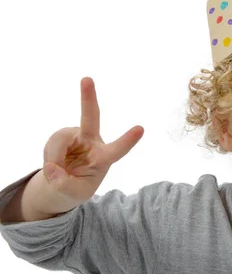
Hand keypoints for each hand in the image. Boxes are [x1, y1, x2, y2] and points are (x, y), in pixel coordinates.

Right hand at [41, 77, 143, 210]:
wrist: (62, 182)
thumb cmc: (76, 186)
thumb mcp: (73, 194)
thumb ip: (64, 184)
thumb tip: (52, 167)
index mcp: (104, 157)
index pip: (118, 149)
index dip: (128, 140)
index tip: (141, 129)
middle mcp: (92, 141)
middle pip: (91, 117)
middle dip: (88, 98)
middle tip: (87, 78)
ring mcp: (75, 136)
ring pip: (59, 139)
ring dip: (54, 157)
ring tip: (56, 170)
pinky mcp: (62, 135)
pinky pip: (51, 143)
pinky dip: (49, 157)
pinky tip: (54, 163)